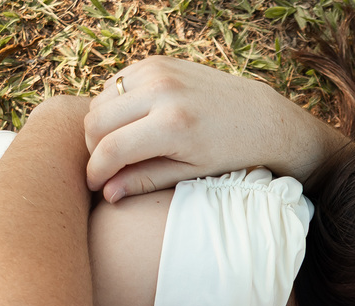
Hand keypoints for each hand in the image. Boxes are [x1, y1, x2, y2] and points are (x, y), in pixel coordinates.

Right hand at [85, 56, 348, 201]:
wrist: (260, 117)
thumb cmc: (228, 153)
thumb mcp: (190, 172)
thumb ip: (145, 181)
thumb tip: (106, 194)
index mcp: (172, 125)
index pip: (110, 150)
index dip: (95, 172)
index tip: (95, 186)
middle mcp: (161, 91)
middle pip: (96, 121)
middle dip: (93, 149)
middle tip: (106, 167)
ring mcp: (158, 71)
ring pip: (100, 100)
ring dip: (102, 126)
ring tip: (119, 147)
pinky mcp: (157, 61)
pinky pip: (115, 83)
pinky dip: (115, 104)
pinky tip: (131, 123)